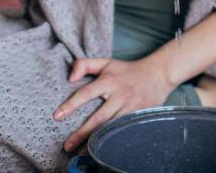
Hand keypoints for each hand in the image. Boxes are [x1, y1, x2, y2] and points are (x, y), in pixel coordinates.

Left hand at [53, 56, 176, 153]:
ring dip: (95, 142)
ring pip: (110, 128)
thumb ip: (84, 65)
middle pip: (98, 118)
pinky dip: (112, 141)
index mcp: (109, 81)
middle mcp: (119, 95)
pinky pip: (122, 131)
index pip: (86, 94)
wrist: (158, 74)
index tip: (57, 116)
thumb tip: (70, 78)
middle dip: (81, 134)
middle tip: (67, 146)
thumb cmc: (127, 70)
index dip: (71, 105)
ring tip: (80, 153)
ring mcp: (130, 107)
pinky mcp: (138, 116)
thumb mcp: (106, 62)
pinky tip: (102, 150)